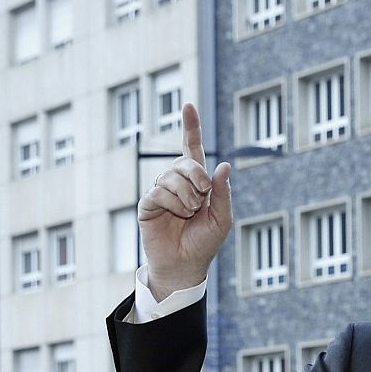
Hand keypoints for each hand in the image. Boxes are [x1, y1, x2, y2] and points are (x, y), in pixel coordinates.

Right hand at [137, 102, 231, 297]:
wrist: (185, 266)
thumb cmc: (204, 243)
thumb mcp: (222, 219)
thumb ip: (223, 193)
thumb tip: (224, 165)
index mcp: (196, 182)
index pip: (192, 149)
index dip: (191, 127)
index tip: (188, 105)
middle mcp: (177, 182)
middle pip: (184, 161)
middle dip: (197, 176)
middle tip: (202, 197)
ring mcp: (160, 192)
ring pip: (170, 176)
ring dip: (186, 194)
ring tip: (190, 212)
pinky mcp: (147, 204)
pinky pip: (158, 192)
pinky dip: (173, 202)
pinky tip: (178, 214)